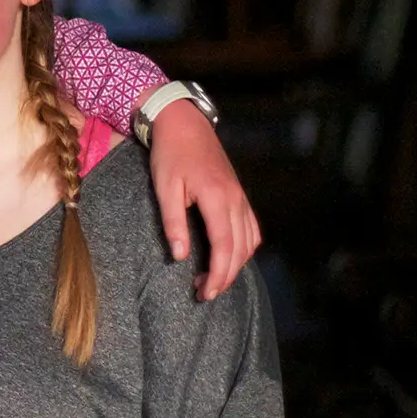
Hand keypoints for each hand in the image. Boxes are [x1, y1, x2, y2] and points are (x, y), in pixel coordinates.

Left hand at [147, 100, 261, 300]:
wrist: (184, 123)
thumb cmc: (170, 154)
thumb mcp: (165, 188)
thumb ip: (173, 222)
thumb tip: (180, 256)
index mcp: (217, 198)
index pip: (224, 246)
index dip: (218, 274)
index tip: (205, 293)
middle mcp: (236, 200)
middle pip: (240, 249)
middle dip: (226, 276)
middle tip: (205, 293)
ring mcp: (241, 197)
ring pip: (250, 240)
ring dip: (235, 264)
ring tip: (213, 279)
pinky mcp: (239, 194)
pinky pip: (251, 228)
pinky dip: (244, 247)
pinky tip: (230, 256)